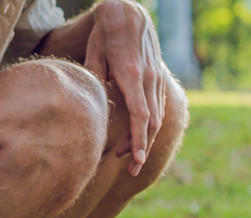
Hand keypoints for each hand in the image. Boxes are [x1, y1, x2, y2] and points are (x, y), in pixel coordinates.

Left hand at [84, 0, 165, 175]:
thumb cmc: (107, 30)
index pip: (140, 116)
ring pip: (157, 117)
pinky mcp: (158, 78)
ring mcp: (156, 78)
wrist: (130, 11)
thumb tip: (93, 102)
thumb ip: (94, 77)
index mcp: (131, 74)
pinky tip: (138, 135)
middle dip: (142, 148)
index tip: (136, 161)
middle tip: (131, 169)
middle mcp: (148, 78)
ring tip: (128, 154)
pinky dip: (149, 125)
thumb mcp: (94, 51)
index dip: (139, 141)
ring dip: (145, 139)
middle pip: (151, 123)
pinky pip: (157, 107)